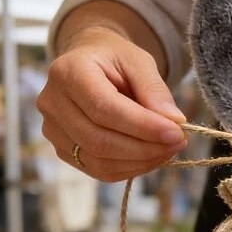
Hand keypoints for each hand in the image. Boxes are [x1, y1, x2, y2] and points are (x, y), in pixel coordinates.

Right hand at [37, 26, 186, 181]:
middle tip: (178, 142)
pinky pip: (99, 170)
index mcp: (68, 72)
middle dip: (145, 148)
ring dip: (141, 162)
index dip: (143, 126)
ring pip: (99, 161)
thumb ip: (154, 89)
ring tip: (168, 149)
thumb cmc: (114, 60)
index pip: (104, 109)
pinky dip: (130, 168)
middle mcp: (52, 103)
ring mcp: (53, 130)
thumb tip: (173, 122)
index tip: (176, 132)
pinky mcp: (63, 150)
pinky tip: (150, 157)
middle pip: (99, 140)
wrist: (90, 64)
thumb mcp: (138, 61)